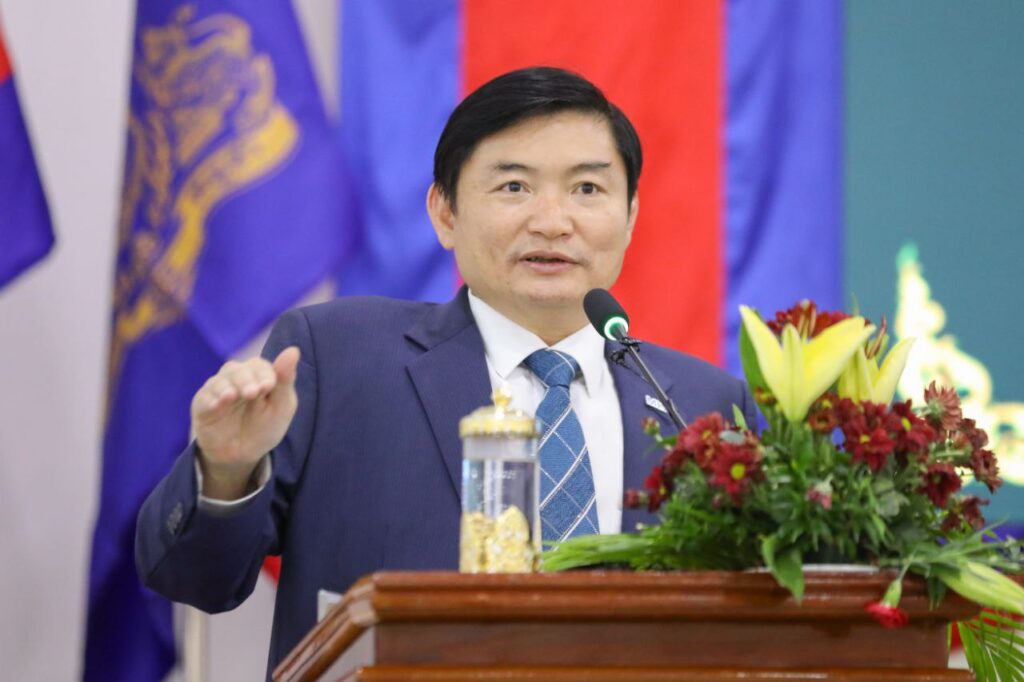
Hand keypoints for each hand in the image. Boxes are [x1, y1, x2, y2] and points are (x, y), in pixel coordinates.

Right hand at [191, 347, 300, 499]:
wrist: (243, 455)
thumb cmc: (265, 427)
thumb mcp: (281, 407)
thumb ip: (285, 379)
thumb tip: (294, 350)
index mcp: (258, 376)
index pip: (259, 366)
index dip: (264, 374)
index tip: (269, 386)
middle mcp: (236, 378)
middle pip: (238, 370)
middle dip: (246, 380)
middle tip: (252, 393)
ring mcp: (218, 390)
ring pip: (219, 380)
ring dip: (228, 386)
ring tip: (233, 396)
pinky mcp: (202, 404)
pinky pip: (204, 397)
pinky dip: (211, 399)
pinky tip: (218, 404)